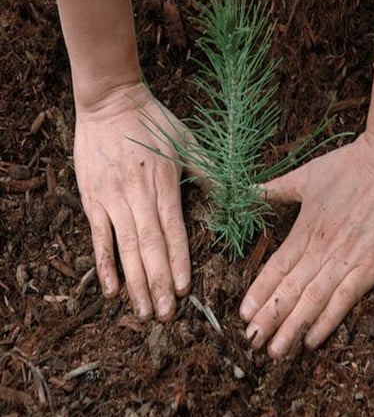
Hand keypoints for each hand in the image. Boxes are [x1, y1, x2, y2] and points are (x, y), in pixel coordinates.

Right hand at [74, 81, 196, 320]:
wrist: (110, 101)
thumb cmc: (154, 122)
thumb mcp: (188, 141)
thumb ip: (210, 171)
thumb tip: (237, 193)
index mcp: (163, 182)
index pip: (173, 229)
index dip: (178, 261)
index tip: (183, 290)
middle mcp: (137, 194)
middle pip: (150, 246)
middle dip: (158, 282)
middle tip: (165, 315)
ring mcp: (112, 198)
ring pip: (125, 247)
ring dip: (134, 281)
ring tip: (143, 311)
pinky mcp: (93, 198)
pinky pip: (98, 236)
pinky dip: (104, 263)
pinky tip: (111, 288)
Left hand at [239, 131, 373, 357]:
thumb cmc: (347, 167)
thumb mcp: (305, 176)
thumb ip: (275, 189)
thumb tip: (247, 191)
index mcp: (305, 229)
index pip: (276, 267)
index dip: (259, 292)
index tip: (243, 315)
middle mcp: (322, 249)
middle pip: (290, 289)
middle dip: (270, 318)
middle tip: (252, 342)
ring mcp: (348, 259)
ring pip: (314, 299)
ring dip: (293, 326)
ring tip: (276, 350)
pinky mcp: (373, 265)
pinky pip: (347, 299)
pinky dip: (329, 320)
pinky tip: (313, 339)